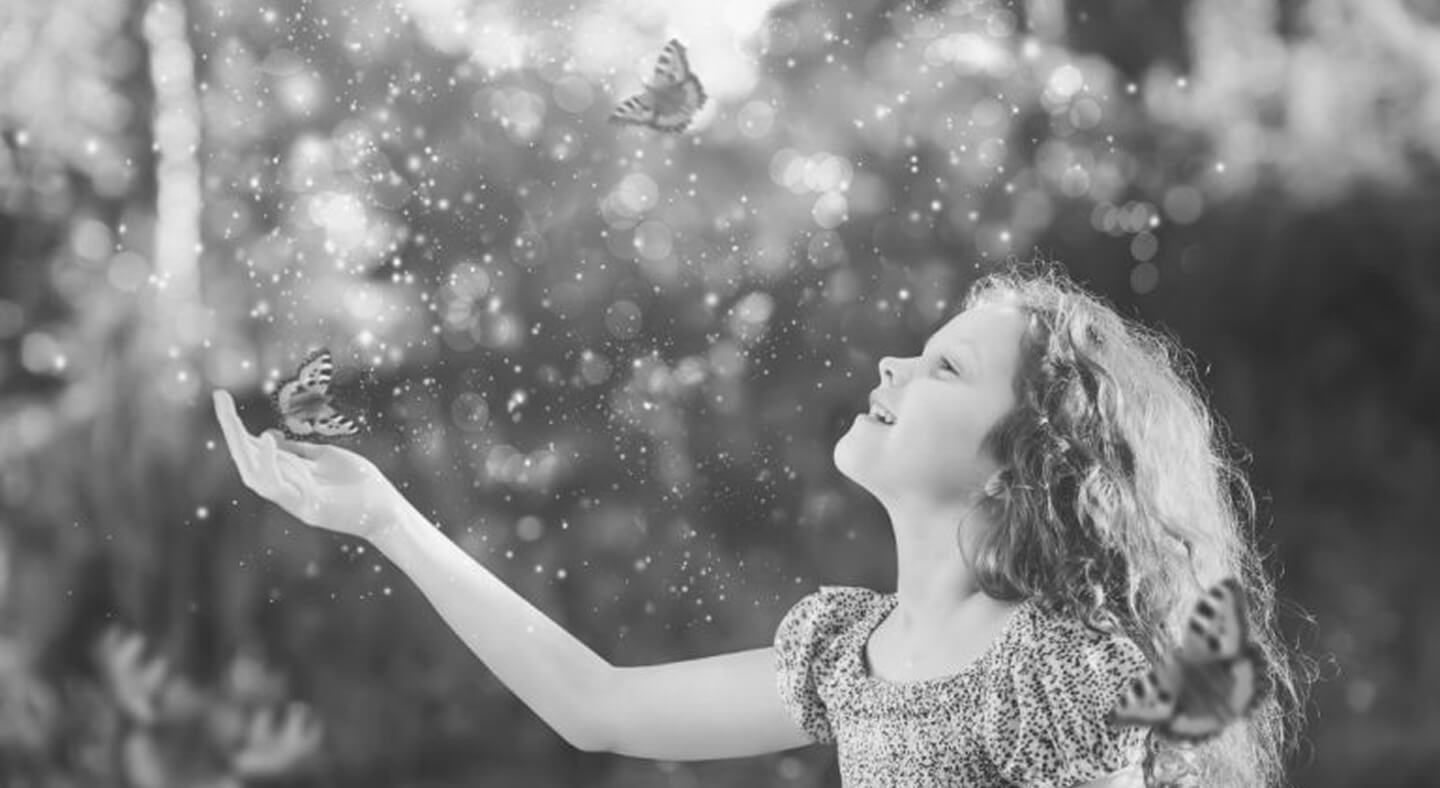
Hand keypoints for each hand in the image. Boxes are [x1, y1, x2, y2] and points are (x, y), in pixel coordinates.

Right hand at [212, 389, 407, 541]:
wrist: (386, 509)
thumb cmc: (358, 483)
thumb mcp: (325, 458)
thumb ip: (299, 450)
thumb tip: (266, 435)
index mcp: (288, 472)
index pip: (252, 448)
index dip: (235, 426)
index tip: (222, 397)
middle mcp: (285, 485)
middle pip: (246, 459)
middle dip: (231, 429)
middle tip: (219, 397)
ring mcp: (294, 498)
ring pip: (254, 475)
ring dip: (241, 447)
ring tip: (231, 418)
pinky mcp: (307, 506)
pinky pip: (279, 486)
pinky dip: (269, 463)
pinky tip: (267, 439)